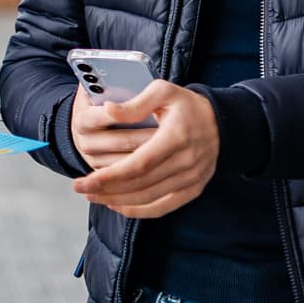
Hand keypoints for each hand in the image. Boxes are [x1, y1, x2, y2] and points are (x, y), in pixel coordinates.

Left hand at [71, 80, 219, 218]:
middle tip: (80, 188)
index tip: (85, 181)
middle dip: (106, 189)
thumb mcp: (163, 91)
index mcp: (176, 138)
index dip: (110, 176)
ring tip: (93, 196)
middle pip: (140, 185)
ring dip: (117, 200)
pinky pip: (162, 208)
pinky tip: (117, 204)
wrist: (223, 124)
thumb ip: (135, 103)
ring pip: (148, 199)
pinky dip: (138, 210)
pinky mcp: (192, 190)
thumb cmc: (187, 105)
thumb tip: (107, 110)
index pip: (139, 164)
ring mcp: (191, 180)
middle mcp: (186, 163)